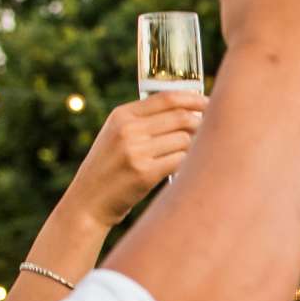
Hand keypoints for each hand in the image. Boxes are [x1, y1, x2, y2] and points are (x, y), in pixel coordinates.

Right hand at [64, 95, 206, 228]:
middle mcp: (128, 130)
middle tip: (211, 131)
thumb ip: (142, 122)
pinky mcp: (144, 174)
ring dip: (196, 146)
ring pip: (184, 140)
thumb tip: (187, 113)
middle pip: (180, 118)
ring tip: (198, 154)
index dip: (193, 99)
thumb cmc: (109, 170)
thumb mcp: (116, 136)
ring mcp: (136, 151)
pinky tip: (189, 169)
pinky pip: (180, 161)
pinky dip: (189, 164)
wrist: (88, 203)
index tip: (209, 103)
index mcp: (122, 115)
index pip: (166, 98)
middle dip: (201, 123)